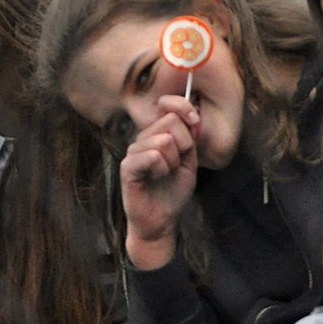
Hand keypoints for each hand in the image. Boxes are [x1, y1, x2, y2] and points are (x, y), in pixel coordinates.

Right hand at [120, 97, 199, 268]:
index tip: (194, 121)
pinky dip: (162, 169)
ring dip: (173, 162)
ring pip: (164, 140)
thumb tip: (193, 116)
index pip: (168, 104)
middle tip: (177, 163)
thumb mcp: (189, 161)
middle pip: (171, 121)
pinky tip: (156, 178)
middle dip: (184, 145)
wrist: (162, 219)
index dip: (184, 107)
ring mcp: (134, 150)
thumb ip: (190, 138)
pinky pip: (153, 156)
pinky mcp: (127, 166)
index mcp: (157, 133)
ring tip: (165, 174)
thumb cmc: (173, 191)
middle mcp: (143, 137)